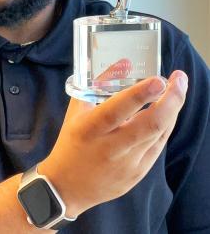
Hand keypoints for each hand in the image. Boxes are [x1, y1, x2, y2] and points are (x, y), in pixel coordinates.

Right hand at [39, 70, 187, 217]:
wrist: (68, 186)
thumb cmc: (71, 141)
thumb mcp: (78, 109)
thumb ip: (100, 84)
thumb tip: (125, 63)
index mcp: (89, 129)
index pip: (116, 111)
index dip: (139, 95)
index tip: (159, 79)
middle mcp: (109, 148)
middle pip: (149, 125)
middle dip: (171, 100)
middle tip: (180, 79)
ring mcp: (127, 165)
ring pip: (158, 135)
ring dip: (172, 110)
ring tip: (177, 89)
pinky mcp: (137, 175)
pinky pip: (158, 146)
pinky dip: (165, 125)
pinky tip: (168, 112)